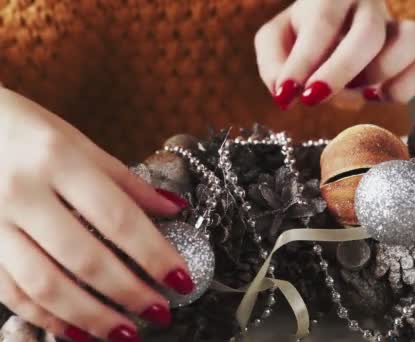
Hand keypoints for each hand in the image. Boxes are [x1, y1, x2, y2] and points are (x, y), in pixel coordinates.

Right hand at [0, 89, 194, 340]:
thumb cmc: (27, 131)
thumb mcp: (78, 142)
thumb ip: (126, 181)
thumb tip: (175, 210)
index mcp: (59, 159)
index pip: (118, 217)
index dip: (154, 254)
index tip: (182, 280)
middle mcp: (23, 193)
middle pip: (85, 257)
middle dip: (128, 293)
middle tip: (160, 312)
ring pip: (45, 285)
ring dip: (90, 317)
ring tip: (124, 333)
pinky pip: (11, 292)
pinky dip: (46, 316)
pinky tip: (76, 330)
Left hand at [255, 0, 414, 108]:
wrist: (330, 33)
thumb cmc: (301, 34)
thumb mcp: (275, 40)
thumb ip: (273, 62)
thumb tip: (285, 90)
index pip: (323, 21)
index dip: (304, 61)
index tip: (287, 93)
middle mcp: (370, 6)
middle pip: (369, 34)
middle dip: (340, 72)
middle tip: (312, 99)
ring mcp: (395, 30)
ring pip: (412, 40)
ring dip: (378, 75)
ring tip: (353, 89)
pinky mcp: (410, 60)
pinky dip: (400, 90)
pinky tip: (374, 95)